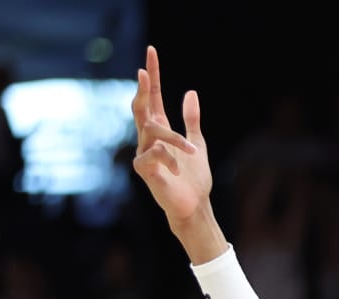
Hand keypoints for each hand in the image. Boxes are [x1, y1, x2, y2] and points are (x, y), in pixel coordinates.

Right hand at [131, 48, 216, 241]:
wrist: (194, 206)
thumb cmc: (194, 178)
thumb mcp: (197, 143)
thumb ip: (191, 119)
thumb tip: (190, 92)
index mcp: (161, 130)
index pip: (154, 98)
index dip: (153, 76)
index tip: (151, 52)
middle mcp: (148, 139)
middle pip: (141, 107)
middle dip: (143, 89)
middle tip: (144, 71)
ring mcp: (143, 153)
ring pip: (153, 130)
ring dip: (175, 139)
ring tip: (191, 152)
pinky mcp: (144, 169)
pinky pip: (153, 153)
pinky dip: (170, 159)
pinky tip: (178, 171)